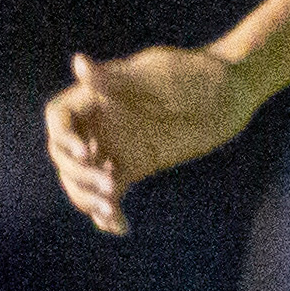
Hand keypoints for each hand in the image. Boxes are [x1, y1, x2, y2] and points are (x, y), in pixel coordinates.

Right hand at [44, 46, 252, 234]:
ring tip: (111, 211)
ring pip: (82, 178)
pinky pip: (108, 193)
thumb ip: (116, 79)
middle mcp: (100, 121)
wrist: (230, 94)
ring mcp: (115, 146)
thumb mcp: (158, 74)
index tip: (88, 153)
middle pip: (65, 154)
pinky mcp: (133, 167)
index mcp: (98, 95)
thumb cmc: (195, 73)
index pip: (59, 117)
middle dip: (78, 174)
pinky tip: (120, 227)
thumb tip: (79, 63)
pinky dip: (107, 212)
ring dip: (88, 198)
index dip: (64, 137)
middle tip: (110, 186)